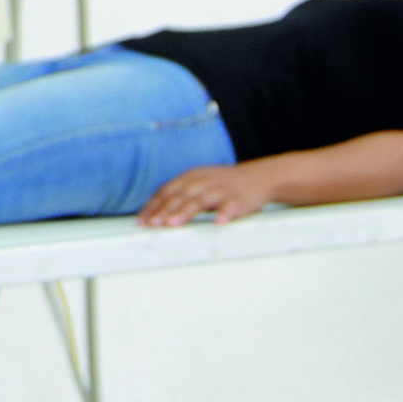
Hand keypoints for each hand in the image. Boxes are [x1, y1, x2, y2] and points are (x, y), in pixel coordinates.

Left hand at [137, 165, 276, 227]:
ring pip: (200, 200)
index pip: (167, 191)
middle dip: (164, 210)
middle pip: (180, 196)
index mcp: (191, 178)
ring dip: (185, 212)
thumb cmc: (224, 185)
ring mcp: (221, 190)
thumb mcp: (198, 183)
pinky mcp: (239, 199)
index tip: (142, 221)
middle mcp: (203, 182)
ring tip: (173, 223)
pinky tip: (219, 222)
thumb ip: (178, 194)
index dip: (153, 205)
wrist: (259, 177)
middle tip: (153, 224)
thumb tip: (153, 211)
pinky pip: (231, 206)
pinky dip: (225, 213)